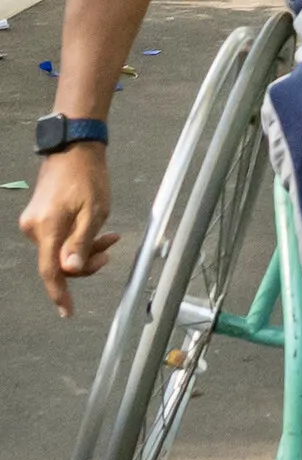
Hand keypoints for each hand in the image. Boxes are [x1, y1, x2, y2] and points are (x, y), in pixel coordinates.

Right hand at [20, 145, 114, 314]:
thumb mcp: (94, 211)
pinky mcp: (36, 217)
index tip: (68, 311)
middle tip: (111, 247)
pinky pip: (56, 238)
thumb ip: (81, 243)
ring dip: (84, 248)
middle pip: (59, 261)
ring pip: (60, 249)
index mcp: (48, 228)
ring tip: (109, 235)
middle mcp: (34, 229)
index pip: (50, 271)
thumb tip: (69, 271)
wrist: (74, 148)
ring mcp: (33, 222)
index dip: (60, 294)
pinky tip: (93, 227)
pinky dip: (75, 237)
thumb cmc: (88, 176)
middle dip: (86, 261)